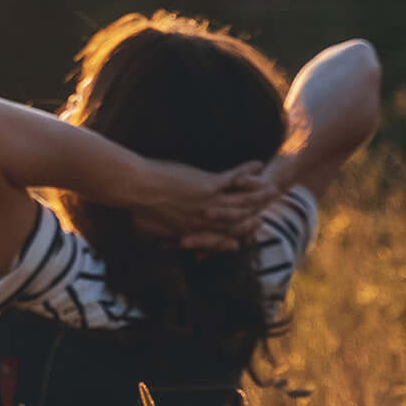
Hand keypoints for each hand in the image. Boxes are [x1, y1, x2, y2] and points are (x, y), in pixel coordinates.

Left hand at [120, 158, 274, 249]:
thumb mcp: (147, 229)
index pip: (217, 239)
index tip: (240, 241)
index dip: (231, 239)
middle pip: (236, 221)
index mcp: (190, 231)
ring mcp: (209, 202)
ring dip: (258, 194)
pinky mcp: (208, 185)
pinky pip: (234, 178)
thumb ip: (158, 236)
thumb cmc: (133, 208)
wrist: (132, 188)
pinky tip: (258, 164)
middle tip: (264, 217)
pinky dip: (247, 171)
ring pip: (242, 201)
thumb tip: (154, 242)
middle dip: (252, 220)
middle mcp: (204, 220)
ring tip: (272, 188)